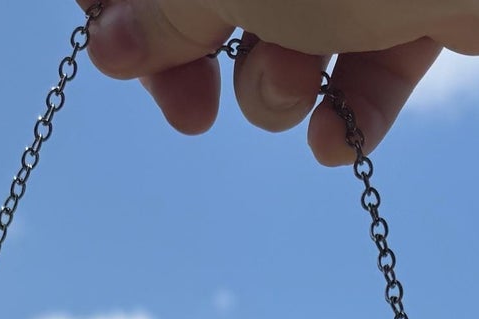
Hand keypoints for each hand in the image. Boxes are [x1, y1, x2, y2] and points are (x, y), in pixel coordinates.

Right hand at [78, 0, 478, 163]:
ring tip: (300, 82)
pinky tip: (339, 144)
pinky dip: (349, 112)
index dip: (122, 2)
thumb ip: (163, 10)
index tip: (120, 59)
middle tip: (191, 116)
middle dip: (195, 60)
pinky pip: (367, 70)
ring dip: (277, 84)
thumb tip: (111, 46)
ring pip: (287, 35)